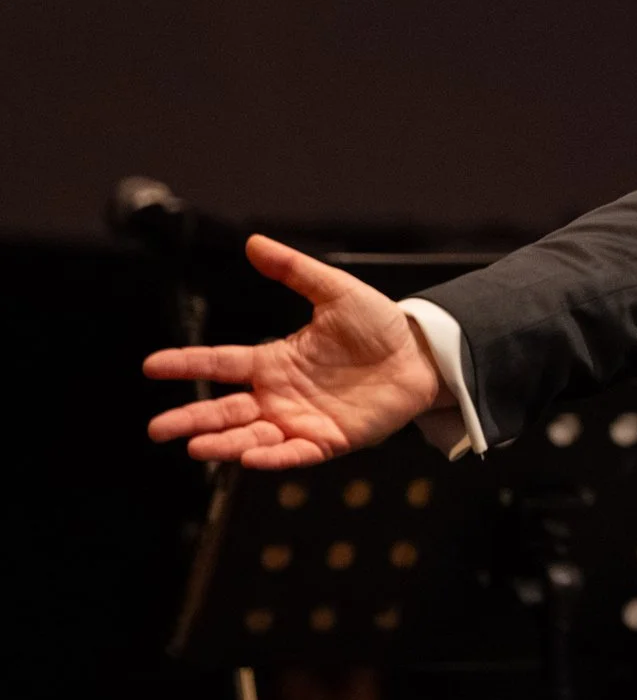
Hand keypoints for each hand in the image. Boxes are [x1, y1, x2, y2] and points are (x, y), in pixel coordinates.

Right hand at [144, 236, 445, 468]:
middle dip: (191, 419)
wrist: (421, 355)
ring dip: (224, 443)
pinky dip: (273, 457)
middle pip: (226, 410)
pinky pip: (295, 453)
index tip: (151, 365)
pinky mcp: (328, 441)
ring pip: (252, 436)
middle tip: (157, 428)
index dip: (187, 365)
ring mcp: (301, 420)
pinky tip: (250, 457)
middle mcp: (279, 394)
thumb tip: (253, 242)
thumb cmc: (378, 325)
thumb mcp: (335, 291)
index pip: (221, 363)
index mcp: (274, 360)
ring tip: (195, 446)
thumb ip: (294, 270)